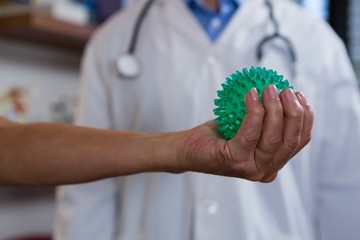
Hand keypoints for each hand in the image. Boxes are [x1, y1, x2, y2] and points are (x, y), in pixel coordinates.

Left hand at [178, 85, 313, 181]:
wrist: (189, 148)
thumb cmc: (219, 135)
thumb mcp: (249, 126)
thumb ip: (268, 119)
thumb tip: (283, 92)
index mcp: (273, 163)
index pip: (300, 141)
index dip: (305, 116)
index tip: (298, 95)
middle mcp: (266, 170)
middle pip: (290, 139)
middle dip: (292, 110)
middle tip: (282, 88)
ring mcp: (251, 169)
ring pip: (273, 136)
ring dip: (273, 108)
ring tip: (267, 88)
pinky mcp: (235, 161)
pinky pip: (251, 132)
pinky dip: (253, 110)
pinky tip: (250, 95)